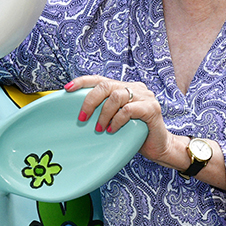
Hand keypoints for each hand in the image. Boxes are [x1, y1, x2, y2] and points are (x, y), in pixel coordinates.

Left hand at [64, 75, 181, 166]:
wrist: (158, 146)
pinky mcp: (152, 108)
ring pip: (117, 96)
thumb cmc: (134, 133)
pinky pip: (128, 110)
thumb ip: (103, 110)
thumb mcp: (114, 119)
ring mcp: (145, 96)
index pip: (100, 79)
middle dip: (90, 101)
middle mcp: (134, 88)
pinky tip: (112, 130)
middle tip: (82, 118)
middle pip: (106, 85)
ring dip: (104, 114)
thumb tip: (79, 113)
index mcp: (124, 87)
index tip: (67, 88)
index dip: (82, 81)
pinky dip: (117, 120)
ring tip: (100, 128)